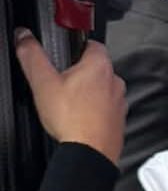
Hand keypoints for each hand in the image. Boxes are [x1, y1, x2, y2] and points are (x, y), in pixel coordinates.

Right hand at [14, 31, 125, 165]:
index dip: (76, 46)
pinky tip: (80, 117)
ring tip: (69, 102)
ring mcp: (120, 102)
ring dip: (88, 92)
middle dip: (80, 72)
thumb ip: (32, 55)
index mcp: (99, 66)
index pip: (92, 44)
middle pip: (97, 68)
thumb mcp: (43, 83)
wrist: (90, 152)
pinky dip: (95, 110)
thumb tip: (24, 38)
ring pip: (102, 89)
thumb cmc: (73, 120)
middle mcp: (115, 82)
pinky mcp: (119, 120)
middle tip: (61, 81)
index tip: (64, 52)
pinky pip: (106, 109)